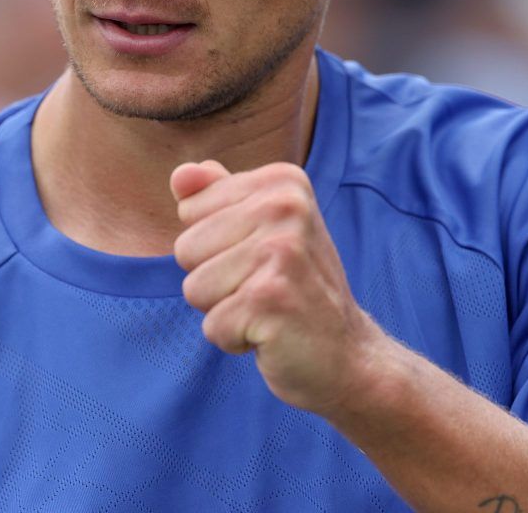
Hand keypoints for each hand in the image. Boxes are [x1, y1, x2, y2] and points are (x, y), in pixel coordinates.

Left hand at [170, 159, 388, 415]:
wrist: (347, 353)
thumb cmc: (294, 289)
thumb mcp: (259, 230)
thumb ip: (215, 195)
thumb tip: (180, 173)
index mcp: (281, 182)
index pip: (190, 210)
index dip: (214, 246)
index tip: (258, 259)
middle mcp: (286, 206)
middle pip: (186, 248)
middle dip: (214, 281)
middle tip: (263, 289)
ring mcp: (282, 252)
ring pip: (194, 288)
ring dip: (223, 311)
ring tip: (266, 309)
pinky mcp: (272, 299)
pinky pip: (212, 325)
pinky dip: (235, 340)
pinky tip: (272, 332)